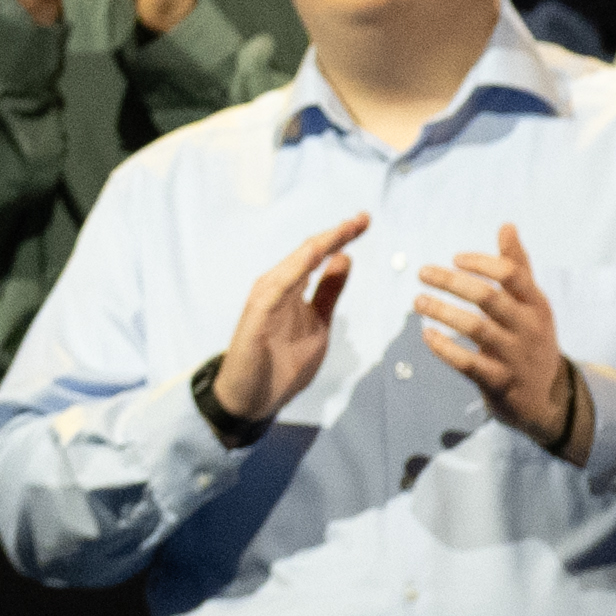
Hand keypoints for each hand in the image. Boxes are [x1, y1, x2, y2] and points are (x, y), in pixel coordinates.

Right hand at [198, 220, 358, 429]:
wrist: (252, 397)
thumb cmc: (281, 363)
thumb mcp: (318, 322)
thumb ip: (328, 291)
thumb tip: (345, 259)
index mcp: (291, 287)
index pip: (318, 256)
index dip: (341, 238)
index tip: (364, 221)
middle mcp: (277, 286)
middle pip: (308, 252)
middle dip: (336, 234)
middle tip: (362, 218)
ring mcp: (265, 298)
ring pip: (296, 264)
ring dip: (320, 245)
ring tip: (344, 231)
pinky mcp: (257, 314)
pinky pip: (278, 286)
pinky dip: (296, 270)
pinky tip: (314, 256)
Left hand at [408, 225, 592, 457]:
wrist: (547, 398)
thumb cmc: (531, 339)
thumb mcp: (532, 304)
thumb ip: (517, 266)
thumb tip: (507, 225)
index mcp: (536, 304)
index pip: (511, 273)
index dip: (480, 262)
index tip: (454, 259)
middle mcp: (528, 328)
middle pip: (488, 297)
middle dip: (451, 281)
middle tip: (422, 272)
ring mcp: (515, 356)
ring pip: (475, 328)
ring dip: (442, 311)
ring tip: (418, 301)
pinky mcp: (500, 382)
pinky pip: (467, 363)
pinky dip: (444, 347)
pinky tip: (426, 335)